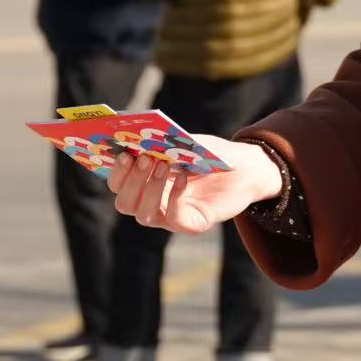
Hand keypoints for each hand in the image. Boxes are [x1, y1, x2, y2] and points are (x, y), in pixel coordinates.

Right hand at [106, 136, 284, 234]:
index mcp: (145, 184)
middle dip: (131, 181)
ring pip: (143, 215)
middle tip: (144, 158)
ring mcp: (171, 217)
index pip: (117, 185)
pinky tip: (183, 178)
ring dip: (149, 189)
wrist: (245, 167)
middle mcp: (153, 203)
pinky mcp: (193, 223)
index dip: (115, 172)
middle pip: (124, 203)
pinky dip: (174, 198)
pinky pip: (174, 219)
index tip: (123, 153)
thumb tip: (137, 137)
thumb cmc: (209, 154)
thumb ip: (161, 143)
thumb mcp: (182, 143)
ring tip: (163, 165)